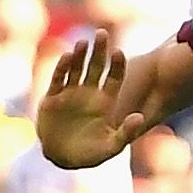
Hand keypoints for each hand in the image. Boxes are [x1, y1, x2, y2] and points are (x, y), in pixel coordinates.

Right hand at [38, 31, 148, 168]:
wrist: (63, 158)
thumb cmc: (90, 154)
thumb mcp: (112, 146)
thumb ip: (127, 132)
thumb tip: (140, 117)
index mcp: (105, 101)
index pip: (114, 78)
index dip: (116, 65)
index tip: (119, 52)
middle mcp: (89, 93)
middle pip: (95, 67)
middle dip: (99, 51)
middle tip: (102, 34)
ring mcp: (70, 94)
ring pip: (76, 69)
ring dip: (79, 56)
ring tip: (83, 43)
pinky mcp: (52, 98)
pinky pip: (58, 80)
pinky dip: (62, 68)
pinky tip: (67, 56)